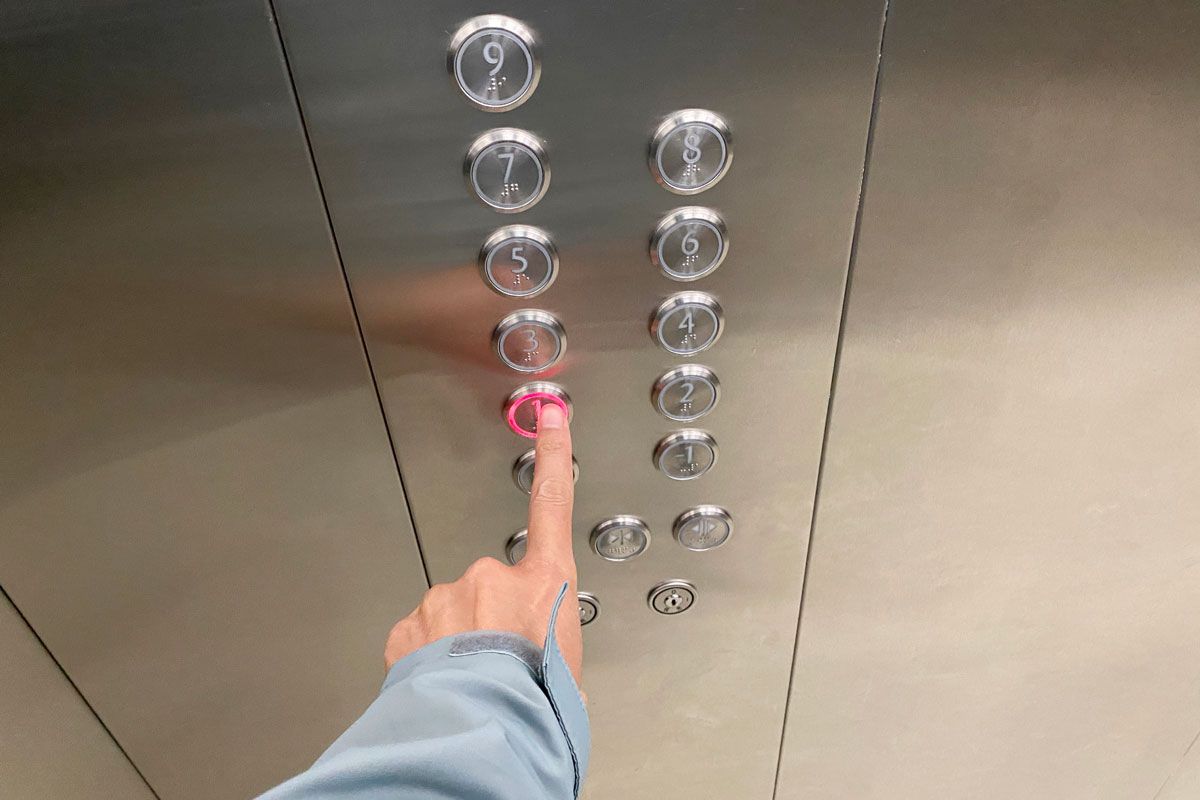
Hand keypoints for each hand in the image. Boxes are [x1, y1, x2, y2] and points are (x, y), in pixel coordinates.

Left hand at [384, 403, 581, 683]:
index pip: (552, 505)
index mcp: (542, 584)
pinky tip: (443, 688)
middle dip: (490, 626)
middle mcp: (492, 581)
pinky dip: (427, 661)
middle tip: (501, 668)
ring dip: (457, 647)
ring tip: (473, 685)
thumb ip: (551, 644)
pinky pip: (419, 639)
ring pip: (449, 617)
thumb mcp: (570, 670)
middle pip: (490, 592)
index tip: (549, 418)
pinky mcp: (409, 626)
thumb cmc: (534, 705)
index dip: (551, 456)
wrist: (483, 728)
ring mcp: (446, 600)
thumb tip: (541, 660)